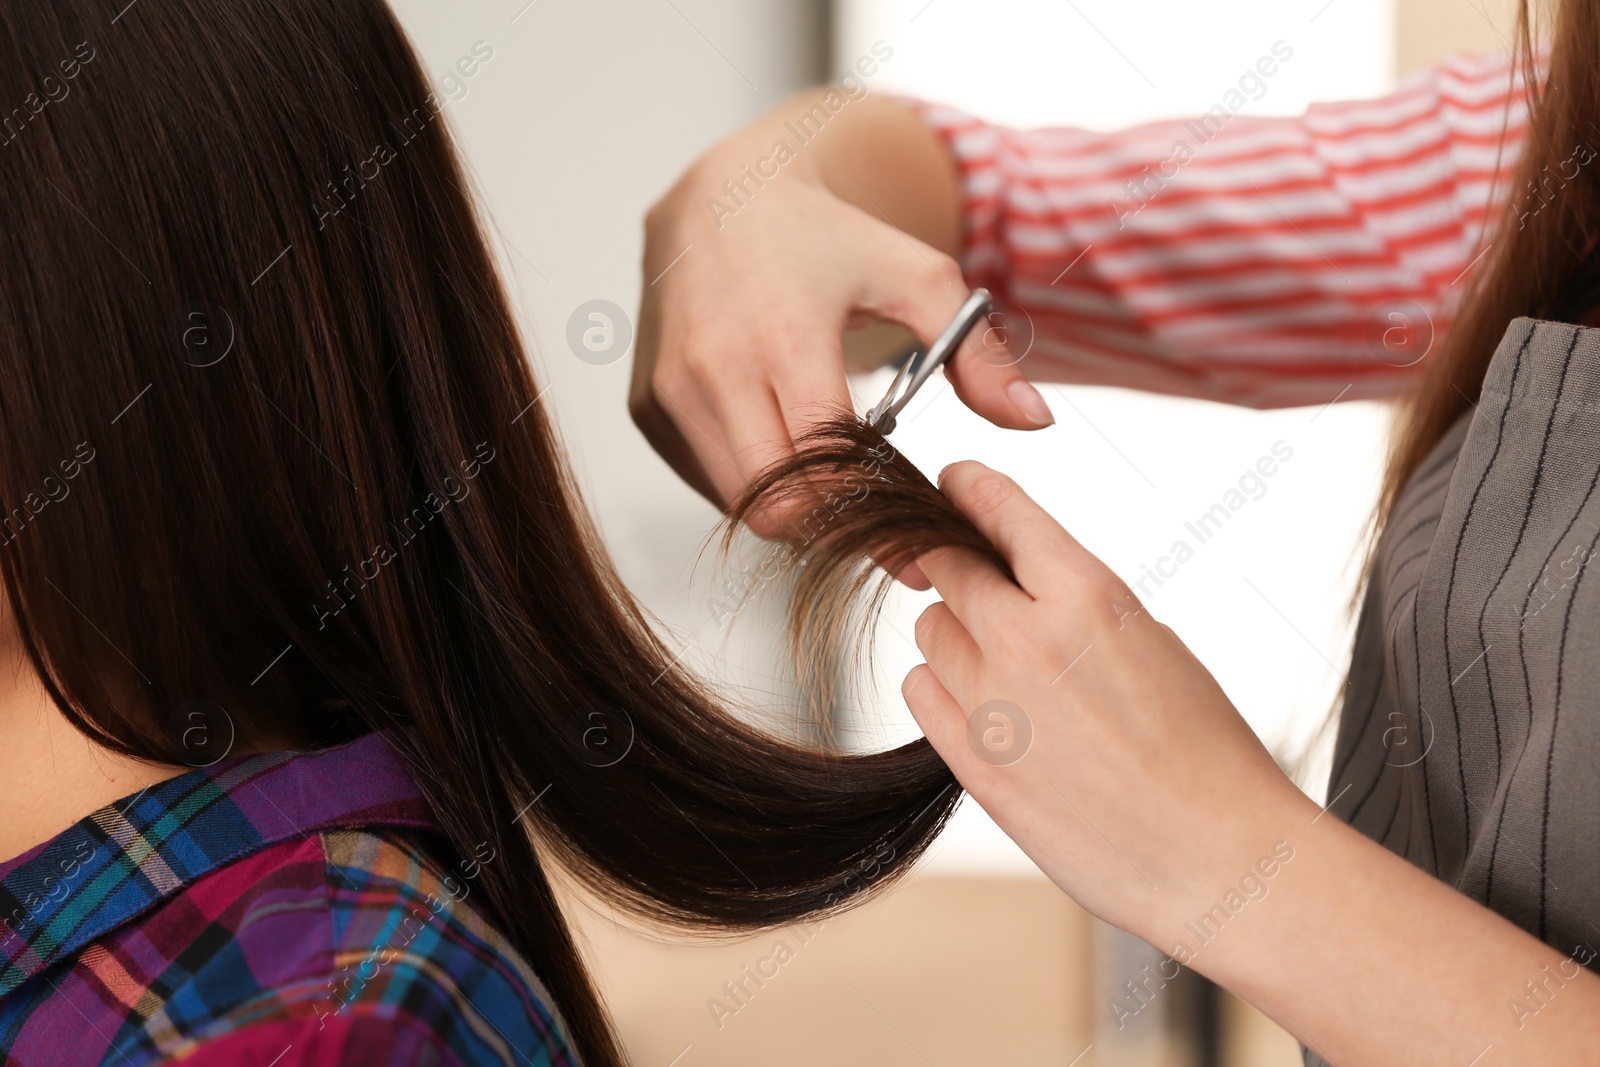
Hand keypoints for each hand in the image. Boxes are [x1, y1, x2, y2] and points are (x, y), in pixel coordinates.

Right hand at [630, 93, 1054, 548]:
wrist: (722, 201)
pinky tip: (785, 454)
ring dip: (793, 508)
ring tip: (835, 479)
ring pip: (740, 506)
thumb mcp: (918, 278)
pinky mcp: (647, 410)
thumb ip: (978, 352)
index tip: (915, 528)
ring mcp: (671, 393)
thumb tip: (1033, 419)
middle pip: (778, 504)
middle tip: (876, 513)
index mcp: (783, 335)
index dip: (875, 510)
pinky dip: (751, 488)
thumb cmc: (825, 239)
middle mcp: (713, 368)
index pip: (826, 465)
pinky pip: (707, 485)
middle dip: (834, 523)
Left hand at [904, 461, 1317, 943]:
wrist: (1218, 855)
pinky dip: (943, 691)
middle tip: (981, 587)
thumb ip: (1076, 603)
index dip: (968, 489)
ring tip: (1009, 671)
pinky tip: (986, 710)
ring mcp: (990, 702)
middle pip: (945, 566)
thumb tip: (1021, 583)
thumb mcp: (1152, 641)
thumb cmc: (1204, 753)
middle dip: (960, 569)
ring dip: (956, 635)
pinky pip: (921, 692)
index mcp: (1087, 595)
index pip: (998, 510)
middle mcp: (1026, 639)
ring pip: (929, 630)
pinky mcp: (971, 761)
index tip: (954, 482)